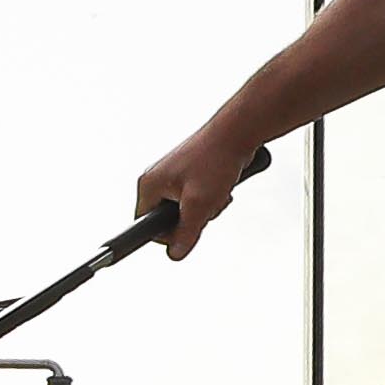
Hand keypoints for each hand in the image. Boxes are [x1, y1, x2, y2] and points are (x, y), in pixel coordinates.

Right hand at [131, 117, 266, 262]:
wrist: (237, 131)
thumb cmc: (215, 158)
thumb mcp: (199, 204)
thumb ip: (186, 233)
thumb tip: (176, 253)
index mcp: (149, 185)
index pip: (147, 226)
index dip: (169, 234)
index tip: (188, 229)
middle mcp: (157, 178)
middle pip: (168, 218)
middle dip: (192, 219)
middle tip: (207, 205)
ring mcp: (173, 173)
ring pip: (185, 208)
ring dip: (204, 207)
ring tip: (217, 192)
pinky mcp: (189, 170)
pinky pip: (195, 195)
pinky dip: (210, 196)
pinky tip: (221, 186)